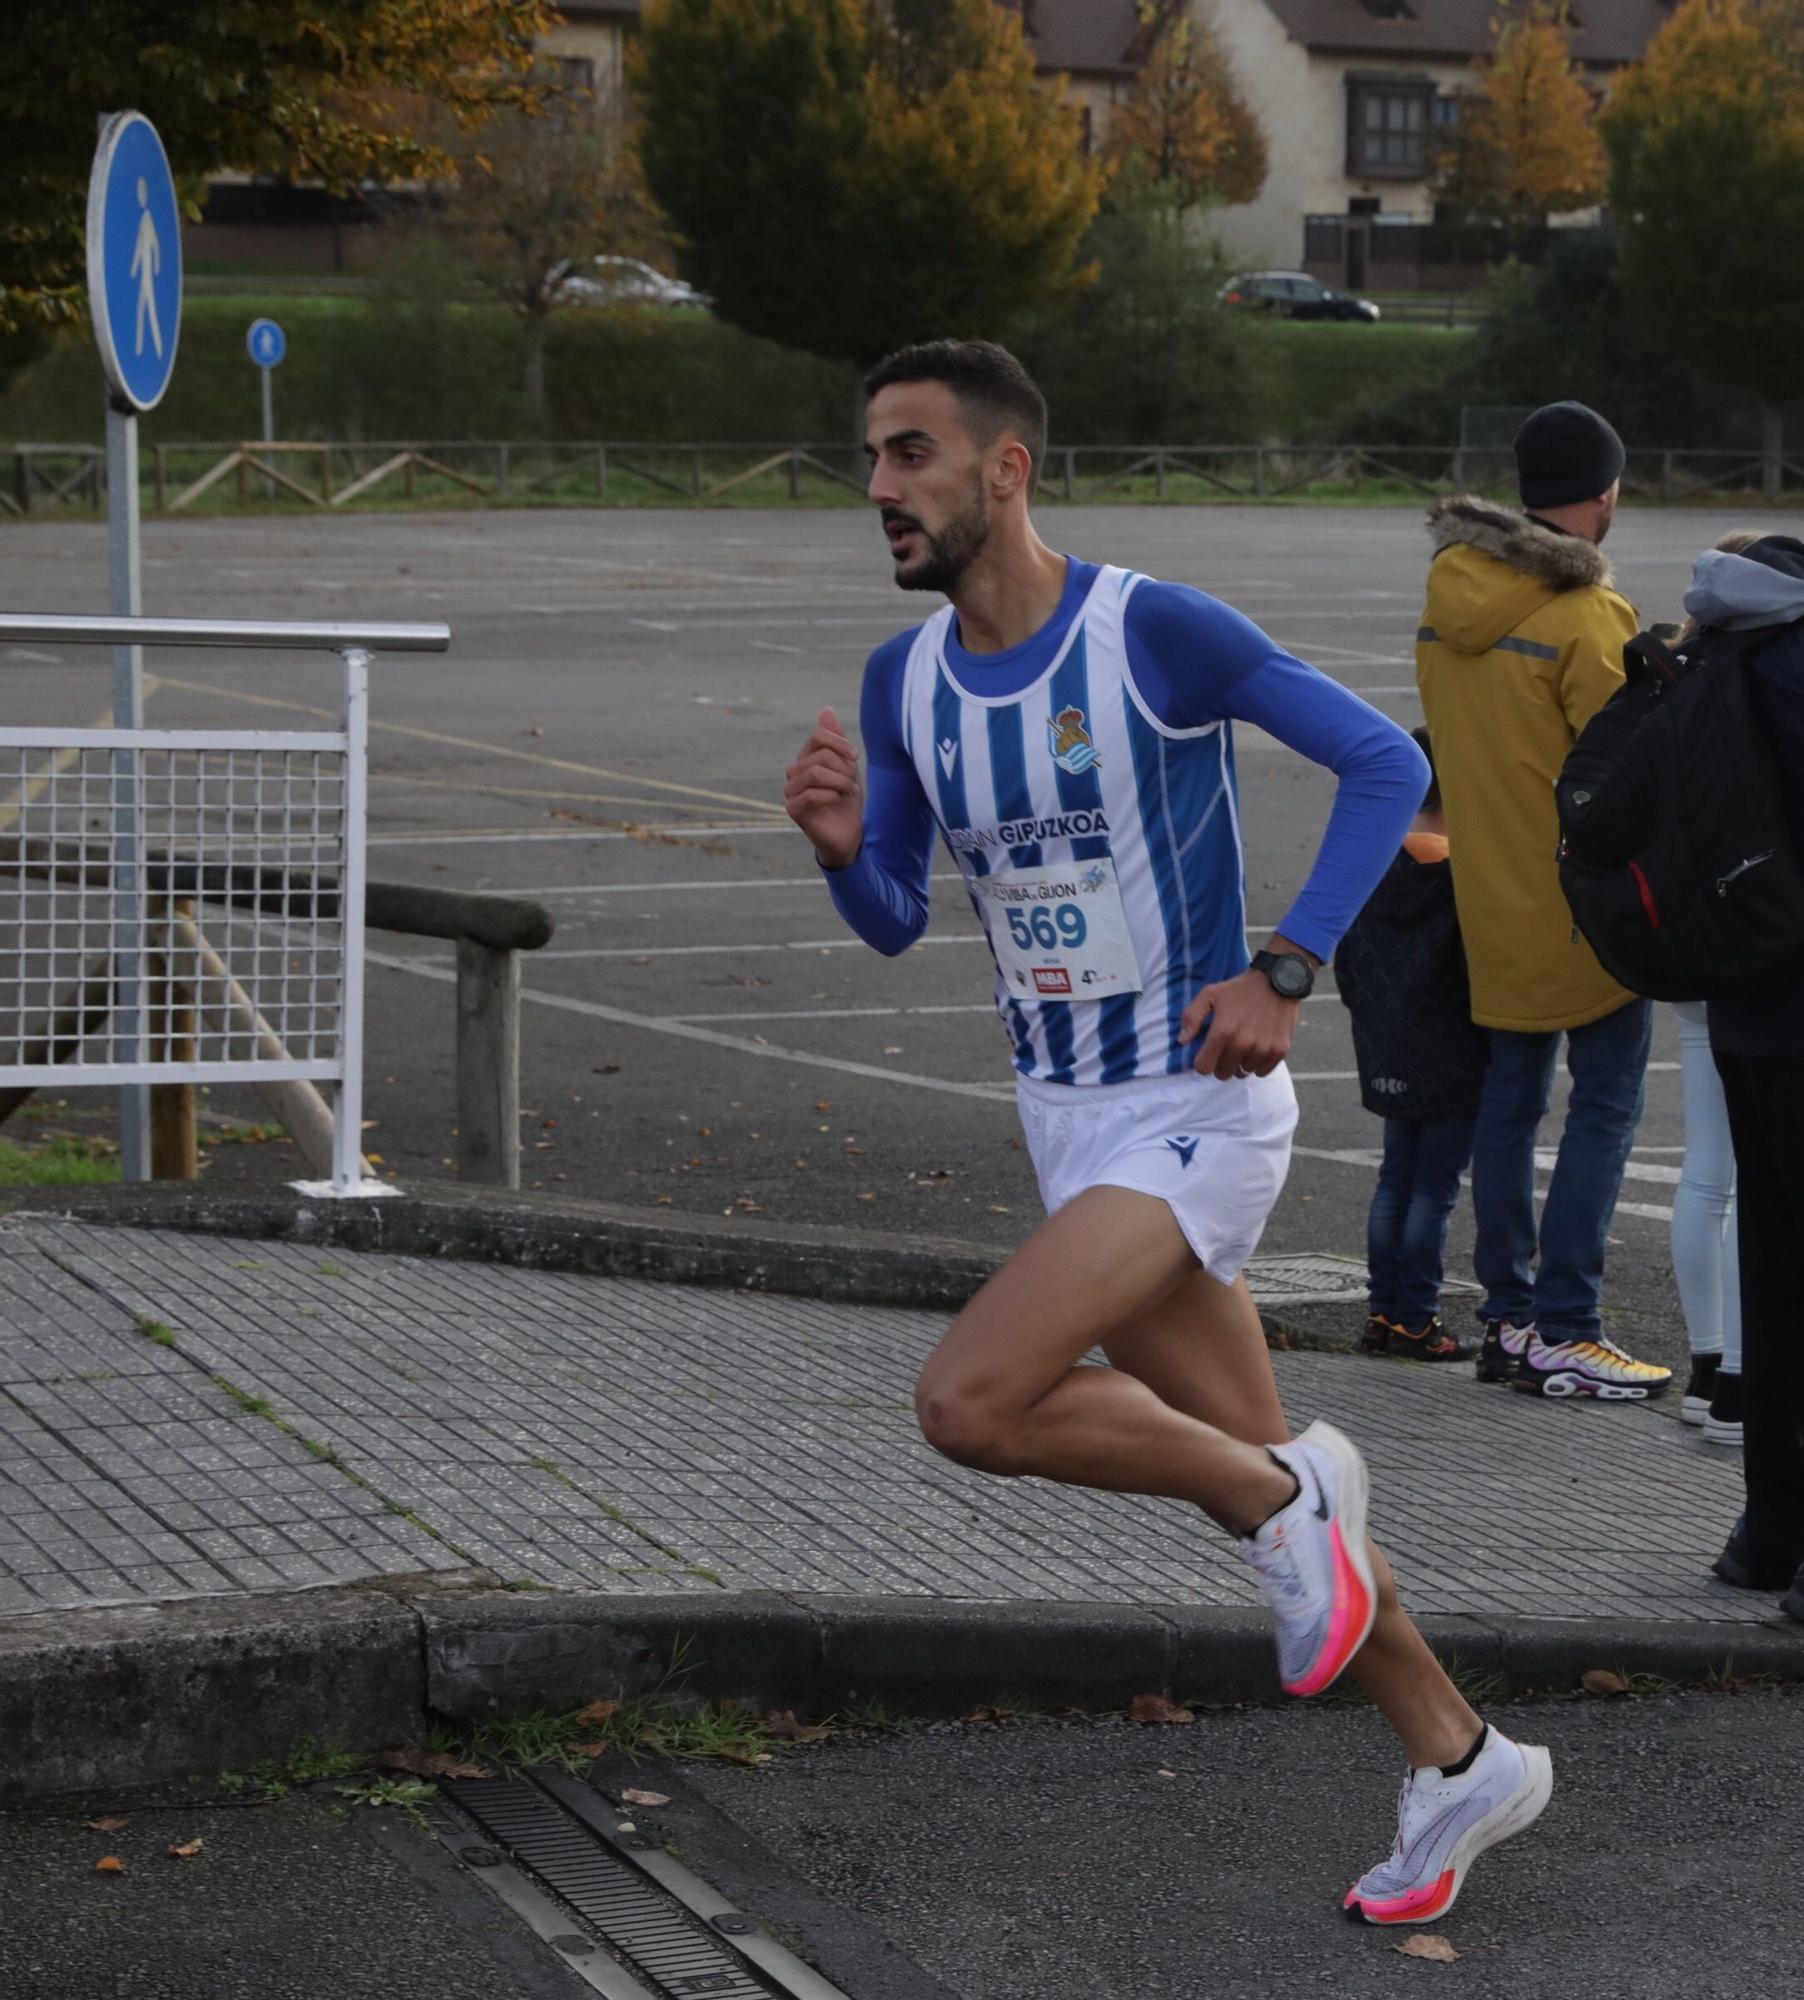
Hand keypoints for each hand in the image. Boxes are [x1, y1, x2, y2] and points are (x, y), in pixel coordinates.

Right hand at [784, 706, 863, 868]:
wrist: (849, 833)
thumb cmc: (847, 800)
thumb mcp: (847, 766)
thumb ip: (836, 740)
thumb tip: (826, 709)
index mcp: (807, 758)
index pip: (818, 736)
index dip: (839, 743)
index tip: (855, 757)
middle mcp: (795, 772)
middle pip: (820, 755)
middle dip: (843, 768)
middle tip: (853, 783)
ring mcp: (791, 791)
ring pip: (814, 773)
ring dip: (839, 781)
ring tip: (850, 791)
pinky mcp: (793, 809)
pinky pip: (809, 795)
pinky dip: (830, 795)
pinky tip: (839, 800)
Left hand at [1179, 969, 1299, 1080]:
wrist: (1278, 980)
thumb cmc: (1240, 988)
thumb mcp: (1209, 995)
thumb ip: (1191, 1017)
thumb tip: (1183, 1041)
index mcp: (1222, 1032)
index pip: (1204, 1068)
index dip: (1202, 1062)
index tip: (1207, 1054)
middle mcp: (1242, 1044)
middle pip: (1223, 1073)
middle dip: (1220, 1064)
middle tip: (1225, 1049)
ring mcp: (1262, 1048)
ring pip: (1243, 1073)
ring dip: (1240, 1063)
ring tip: (1243, 1045)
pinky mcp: (1279, 1050)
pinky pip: (1262, 1072)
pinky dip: (1257, 1065)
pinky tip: (1256, 1050)